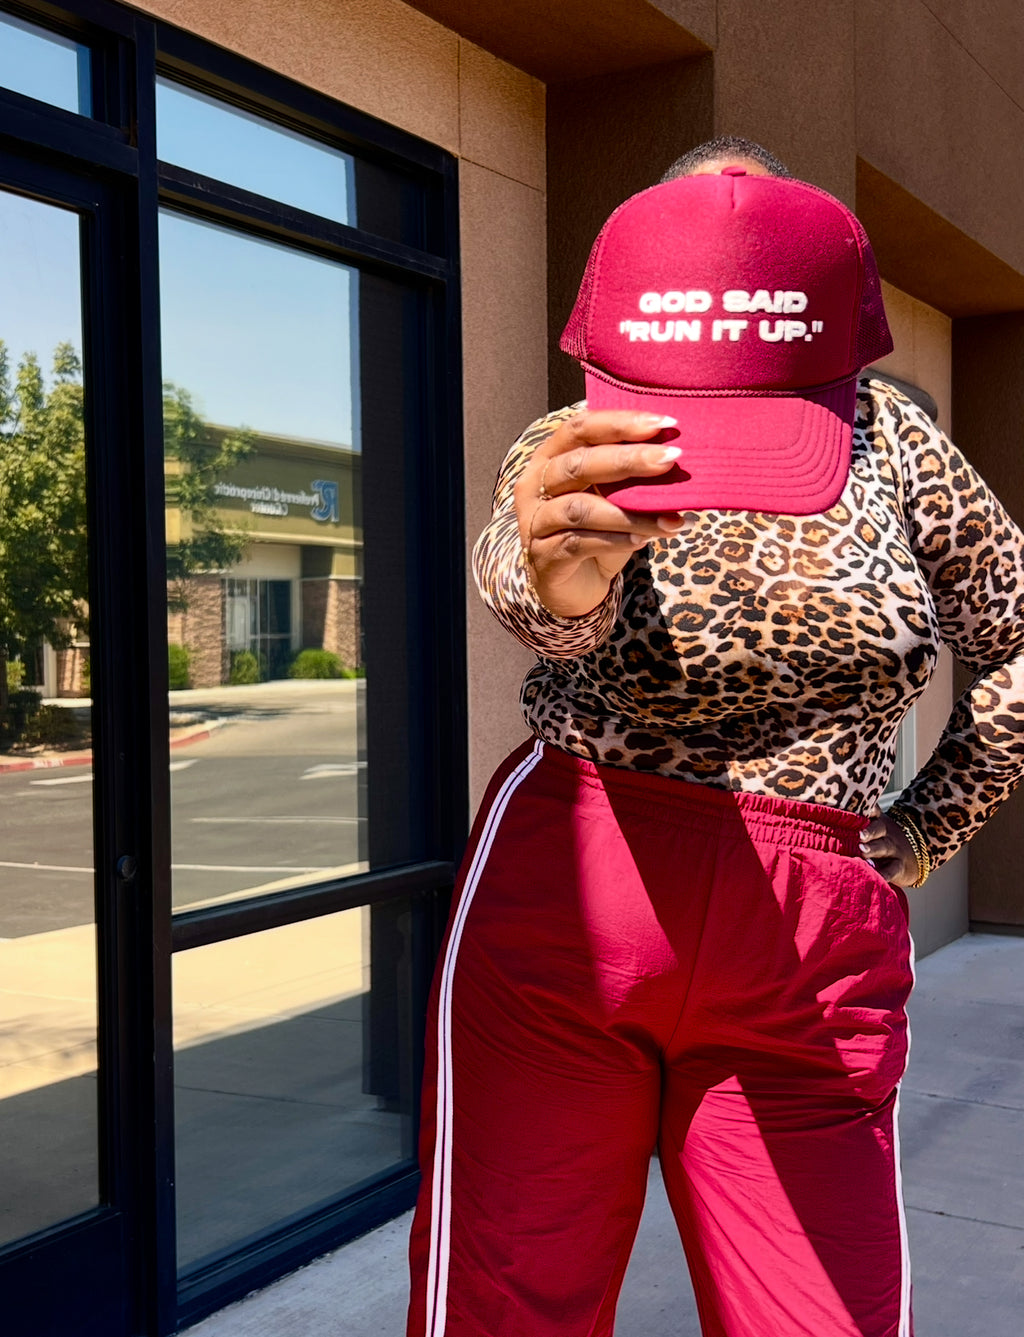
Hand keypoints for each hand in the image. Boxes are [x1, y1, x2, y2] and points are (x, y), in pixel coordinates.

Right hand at [514, 410, 694, 617]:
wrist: (575, 583)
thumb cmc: (597, 530)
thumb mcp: (613, 496)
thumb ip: (630, 475)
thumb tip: (677, 456)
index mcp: (550, 456)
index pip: (581, 428)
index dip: (621, 423)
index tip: (665, 423)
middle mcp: (535, 484)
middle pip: (578, 464)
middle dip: (628, 460)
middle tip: (670, 459)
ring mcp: (535, 521)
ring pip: (580, 509)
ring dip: (629, 512)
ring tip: (669, 518)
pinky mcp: (543, 555)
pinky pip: (578, 543)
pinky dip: (615, 540)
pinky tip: (642, 540)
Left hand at [859, 805, 918, 886]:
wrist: (913, 854)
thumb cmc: (880, 839)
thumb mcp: (872, 825)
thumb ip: (853, 820)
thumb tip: (818, 810)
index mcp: (876, 819)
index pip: (871, 810)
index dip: (865, 807)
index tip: (853, 807)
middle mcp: (885, 832)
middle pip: (877, 828)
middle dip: (868, 830)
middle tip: (859, 834)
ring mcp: (893, 849)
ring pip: (883, 847)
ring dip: (873, 849)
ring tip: (863, 851)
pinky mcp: (898, 866)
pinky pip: (892, 870)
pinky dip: (884, 874)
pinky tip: (876, 876)